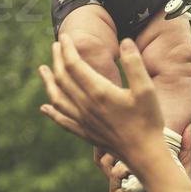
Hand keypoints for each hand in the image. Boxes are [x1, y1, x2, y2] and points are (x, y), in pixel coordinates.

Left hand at [38, 35, 165, 172]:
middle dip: (57, 60)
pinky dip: (51, 112)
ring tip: (42, 70)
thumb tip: (125, 42)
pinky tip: (44, 108)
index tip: (65, 37)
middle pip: (62, 79)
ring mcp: (83, 121)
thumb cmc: (148, 120)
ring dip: (48, 82)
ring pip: (57, 98)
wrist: (144, 154)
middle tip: (56, 45)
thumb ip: (134, 64)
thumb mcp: (146, 88)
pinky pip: (62, 120)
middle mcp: (86, 106)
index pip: (74, 65)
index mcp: (99, 92)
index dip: (67, 50)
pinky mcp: (85, 133)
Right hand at [94, 124, 190, 191]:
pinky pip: (115, 175)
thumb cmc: (175, 189)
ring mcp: (116, 184)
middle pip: (102, 153)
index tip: (126, 123)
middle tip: (123, 132)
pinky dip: (123, 167)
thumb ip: (185, 146)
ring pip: (105, 162)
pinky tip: (134, 166)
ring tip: (131, 150)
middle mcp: (119, 173)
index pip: (111, 146)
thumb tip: (190, 126)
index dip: (113, 134)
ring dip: (117, 152)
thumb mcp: (181, 164)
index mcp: (129, 164)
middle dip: (109, 140)